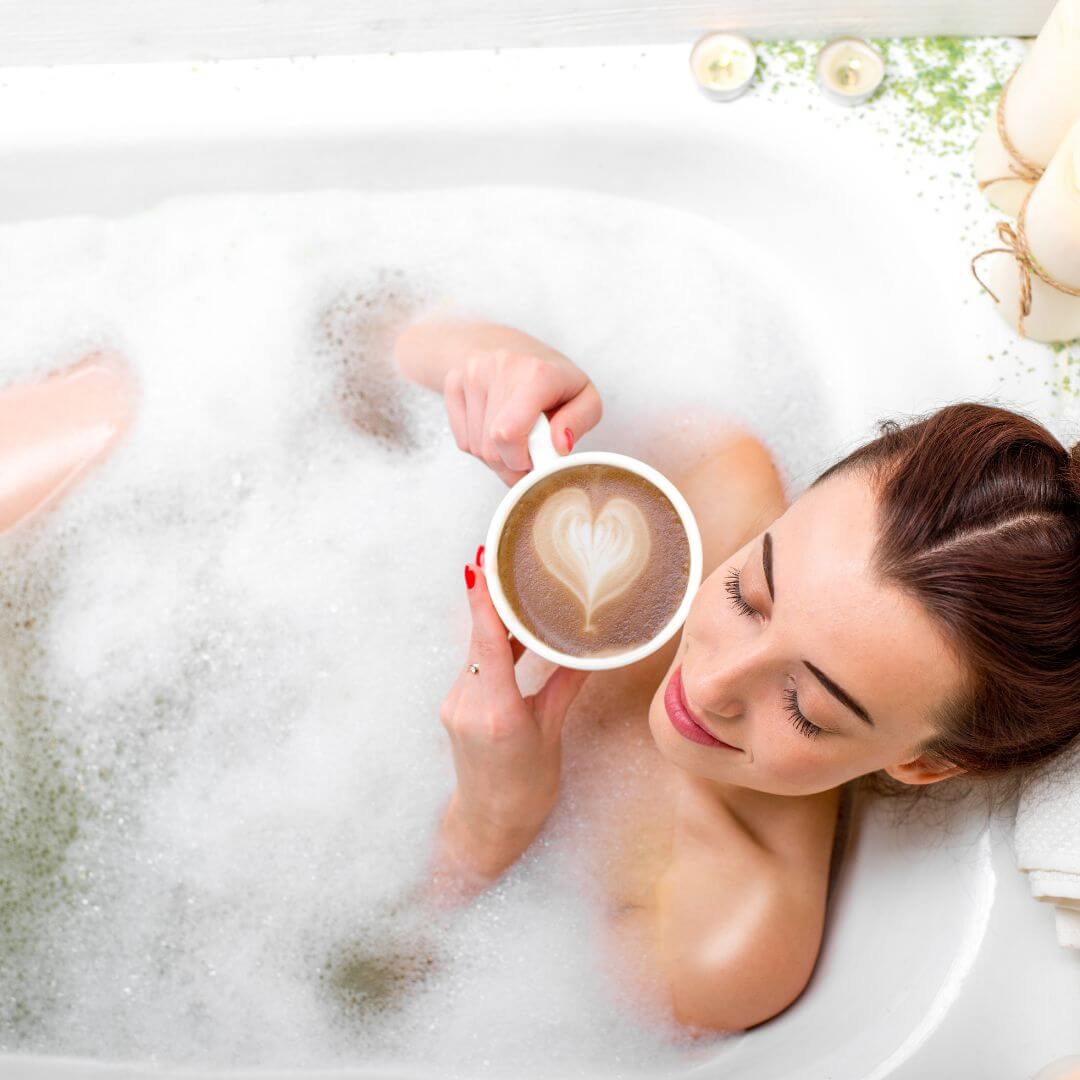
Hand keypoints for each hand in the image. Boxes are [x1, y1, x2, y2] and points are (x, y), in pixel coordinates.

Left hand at [433, 555, 589, 895]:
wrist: (489, 826)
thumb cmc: (527, 789)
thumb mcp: (552, 733)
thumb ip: (565, 685)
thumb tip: (590, 649)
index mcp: (496, 714)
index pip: (487, 644)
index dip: (483, 602)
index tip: (479, 566)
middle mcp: (468, 705)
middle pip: (481, 640)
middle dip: (493, 602)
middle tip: (505, 560)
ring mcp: (455, 705)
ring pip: (476, 652)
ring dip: (495, 625)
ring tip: (515, 590)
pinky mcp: (453, 707)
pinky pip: (474, 667)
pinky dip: (492, 648)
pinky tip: (511, 632)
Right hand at [443, 345, 602, 485]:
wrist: (511, 346)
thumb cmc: (552, 379)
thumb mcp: (584, 396)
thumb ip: (579, 422)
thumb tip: (559, 445)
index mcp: (536, 373)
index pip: (509, 434)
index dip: (520, 461)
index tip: (535, 460)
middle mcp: (499, 368)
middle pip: (491, 449)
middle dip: (511, 464)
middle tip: (528, 454)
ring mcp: (471, 374)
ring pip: (475, 449)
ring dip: (496, 456)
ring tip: (514, 437)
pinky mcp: (453, 382)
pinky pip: (462, 440)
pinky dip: (480, 446)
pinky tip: (494, 428)